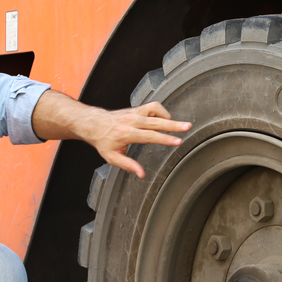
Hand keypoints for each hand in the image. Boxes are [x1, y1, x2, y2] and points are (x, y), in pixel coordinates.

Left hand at [31, 91, 190, 178]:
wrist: (94, 123)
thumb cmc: (103, 141)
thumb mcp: (112, 158)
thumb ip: (128, 165)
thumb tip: (142, 174)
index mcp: (126, 134)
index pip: (150, 136)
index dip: (165, 139)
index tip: (178, 141)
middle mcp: (131, 121)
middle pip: (157, 121)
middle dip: (174, 125)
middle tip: (187, 127)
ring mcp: (134, 113)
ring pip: (156, 110)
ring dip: (168, 117)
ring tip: (177, 126)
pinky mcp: (136, 108)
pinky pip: (153, 107)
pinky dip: (161, 112)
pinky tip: (164, 120)